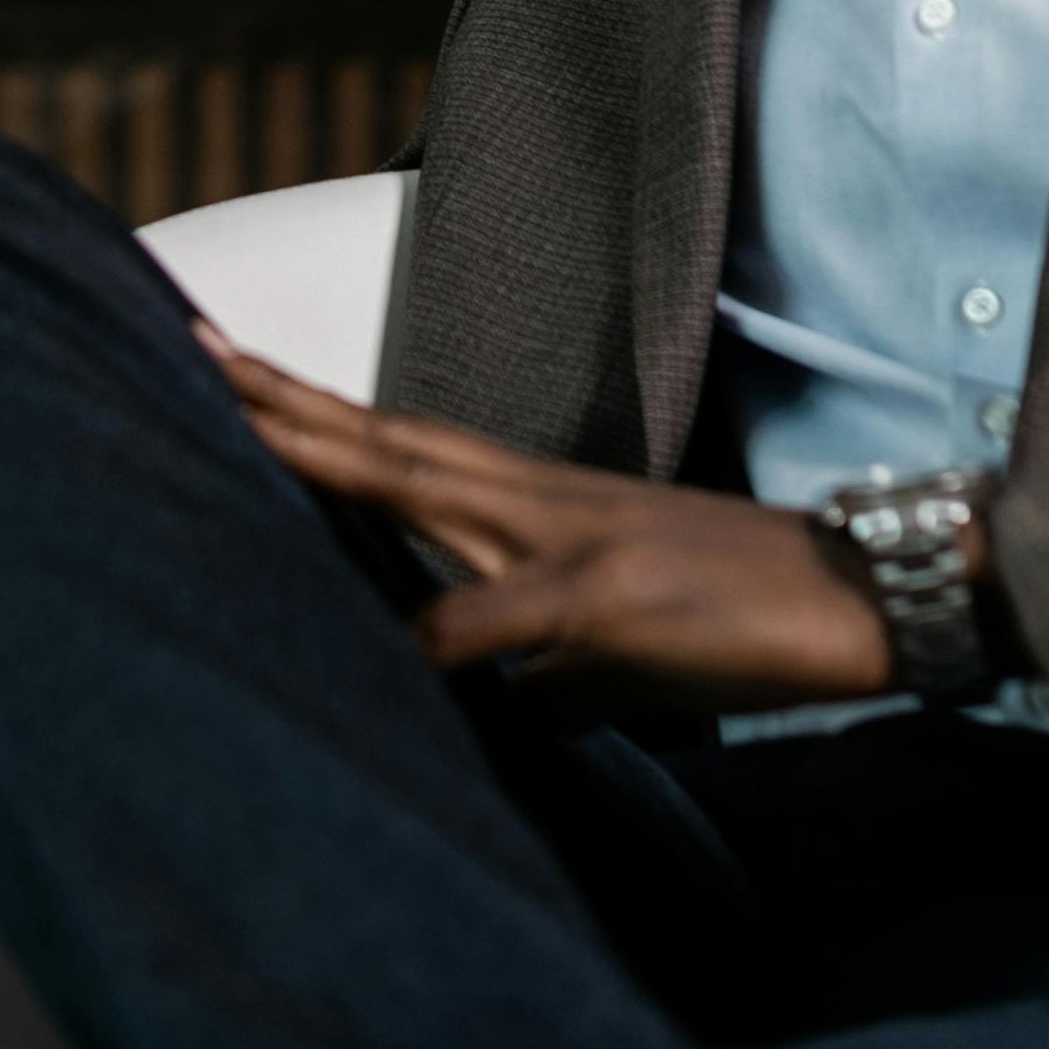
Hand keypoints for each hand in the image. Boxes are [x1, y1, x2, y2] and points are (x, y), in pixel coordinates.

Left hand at [212, 333, 890, 710]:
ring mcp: (569, 538)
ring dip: (324, 450)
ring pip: (419, 482)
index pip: (400, 445)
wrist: (860, 592)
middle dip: (281, 398)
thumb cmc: (741, 618)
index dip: (313, 414)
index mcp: (535, 504)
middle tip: (187, 341)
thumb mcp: (615, 654)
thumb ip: (537, 667)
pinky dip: (433, 637)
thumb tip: (484, 707)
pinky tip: (375, 651)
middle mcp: (537, 500)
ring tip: (234, 408)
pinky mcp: (607, 599)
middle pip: (384, 438)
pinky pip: (498, 621)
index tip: (231, 371)